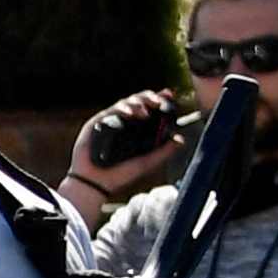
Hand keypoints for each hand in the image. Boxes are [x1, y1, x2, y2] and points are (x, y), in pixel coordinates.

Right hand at [67, 92, 183, 211]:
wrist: (96, 183)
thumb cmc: (120, 176)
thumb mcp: (147, 162)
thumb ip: (164, 151)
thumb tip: (180, 139)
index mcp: (135, 129)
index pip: (149, 109)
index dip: (158, 99)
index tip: (169, 95)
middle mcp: (123, 122)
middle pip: (137, 102)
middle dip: (149, 97)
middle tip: (158, 101)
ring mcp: (110, 121)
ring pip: (125, 102)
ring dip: (137, 102)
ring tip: (145, 111)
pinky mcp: (97, 123)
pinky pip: (110, 110)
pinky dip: (122, 109)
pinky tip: (130, 113)